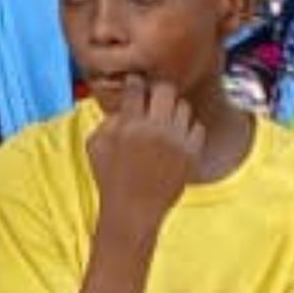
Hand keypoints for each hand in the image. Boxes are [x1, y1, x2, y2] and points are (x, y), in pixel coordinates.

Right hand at [84, 79, 205, 231]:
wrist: (133, 211)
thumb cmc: (110, 178)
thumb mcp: (95, 145)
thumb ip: (108, 121)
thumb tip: (123, 106)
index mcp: (129, 124)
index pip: (136, 87)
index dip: (134, 81)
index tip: (135, 84)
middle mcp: (155, 129)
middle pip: (165, 89)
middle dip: (158, 90)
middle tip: (153, 98)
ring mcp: (176, 142)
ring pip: (184, 106)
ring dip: (174, 109)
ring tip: (166, 119)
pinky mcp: (191, 155)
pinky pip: (198, 127)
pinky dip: (189, 128)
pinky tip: (178, 135)